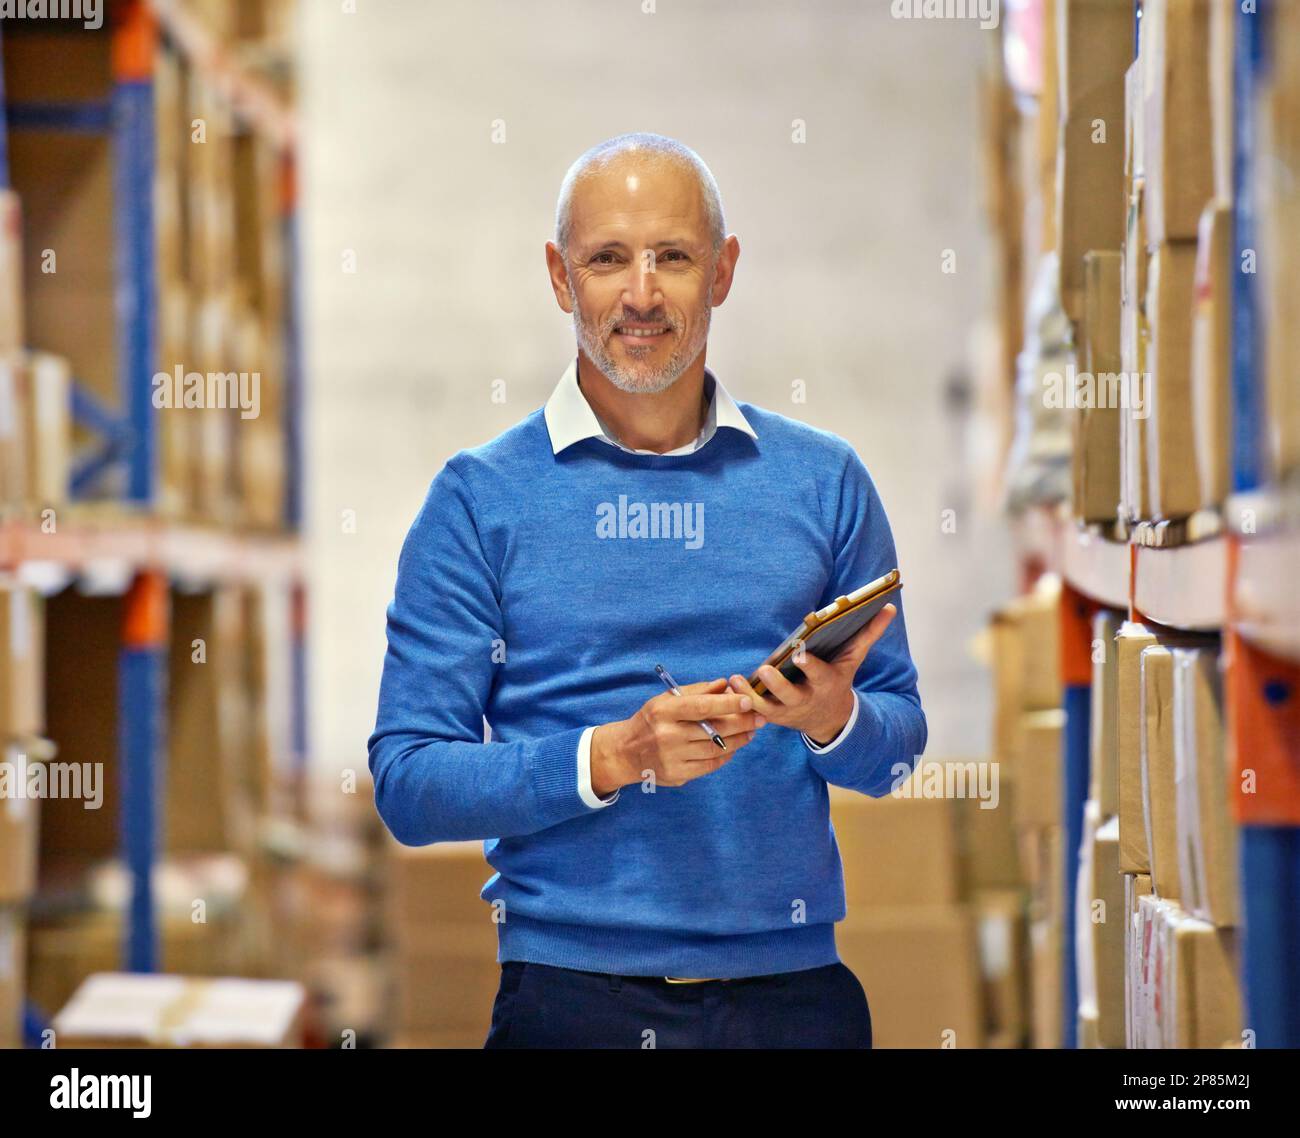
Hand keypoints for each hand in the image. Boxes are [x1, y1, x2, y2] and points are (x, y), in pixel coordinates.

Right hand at [590, 678, 765, 793]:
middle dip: (742, 723)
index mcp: (663, 711)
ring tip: (751, 731)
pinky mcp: (677, 775)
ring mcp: (672, 758)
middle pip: (713, 730)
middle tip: (760, 717)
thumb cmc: (651, 720)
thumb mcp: (666, 699)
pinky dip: (726, 755)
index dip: (728, 704)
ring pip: (715, 749)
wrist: (626, 752)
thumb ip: (697, 691)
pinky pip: (710, 766)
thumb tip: (726, 684)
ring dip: (739, 740)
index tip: (748, 701)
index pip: (701, 707)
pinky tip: (733, 746)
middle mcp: (667, 736)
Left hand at [727, 603, 896, 744]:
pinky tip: (730, 686)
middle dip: (778, 683)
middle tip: (765, 669)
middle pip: (790, 694)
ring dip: (751, 694)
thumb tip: (890, 607)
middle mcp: (806, 699)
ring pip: (768, 706)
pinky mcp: (773, 717)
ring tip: (736, 678)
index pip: (818, 674)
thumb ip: (869, 634)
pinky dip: (743, 701)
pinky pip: (755, 711)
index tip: (798, 653)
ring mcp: (788, 711)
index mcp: (826, 682)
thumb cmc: (839, 680)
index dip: (808, 665)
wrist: (830, 719)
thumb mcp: (854, 660)